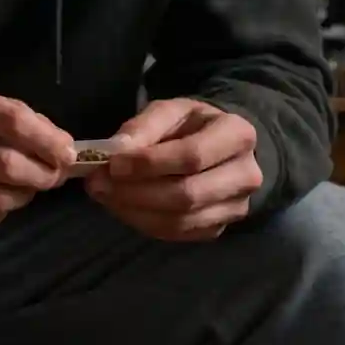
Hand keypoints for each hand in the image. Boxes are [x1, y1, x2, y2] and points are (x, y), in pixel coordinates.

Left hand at [86, 98, 261, 240]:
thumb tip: (116, 150)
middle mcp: (245, 175)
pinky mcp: (218, 228)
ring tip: (105, 194)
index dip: (150, 163)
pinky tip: (123, 206)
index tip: (113, 164)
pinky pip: (177, 234)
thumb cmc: (193, 125)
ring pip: (180, 220)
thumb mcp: (170, 111)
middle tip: (98, 184)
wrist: (220, 148)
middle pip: (187, 194)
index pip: (192, 156)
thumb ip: (144, 127)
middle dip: (136, 192)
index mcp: (237, 135)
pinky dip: (144, 223)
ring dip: (134, 211)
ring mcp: (235, 207)